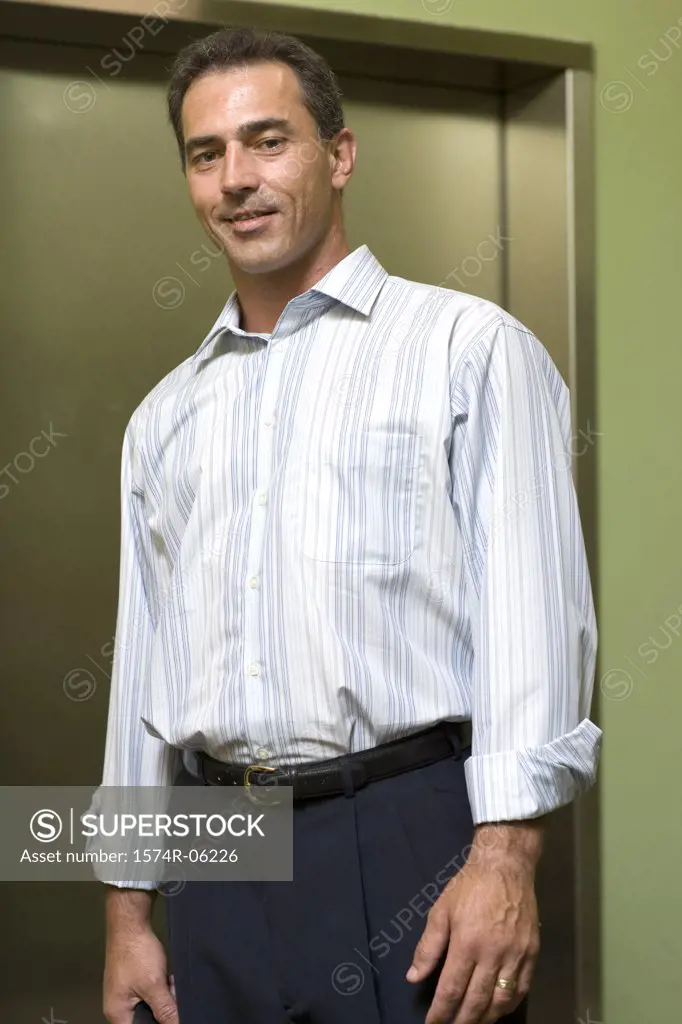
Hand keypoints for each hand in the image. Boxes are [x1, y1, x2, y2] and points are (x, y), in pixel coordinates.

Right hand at [103, 925, 178, 1023]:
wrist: (131, 923)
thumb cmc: (134, 951)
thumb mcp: (154, 984)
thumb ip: (165, 1009)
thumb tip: (175, 1023)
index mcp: (118, 1013)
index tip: (170, 1016)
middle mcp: (119, 1006)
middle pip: (146, 1019)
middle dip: (163, 1010)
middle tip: (172, 996)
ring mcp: (126, 992)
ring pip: (150, 1006)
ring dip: (164, 998)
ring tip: (170, 984)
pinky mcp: (133, 981)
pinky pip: (150, 993)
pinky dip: (161, 988)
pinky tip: (168, 978)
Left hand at [405, 828, 540, 1023]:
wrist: (505, 866)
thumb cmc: (469, 886)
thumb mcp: (441, 911)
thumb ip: (428, 946)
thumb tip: (414, 977)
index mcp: (466, 943)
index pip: (451, 989)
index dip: (441, 1012)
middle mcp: (492, 953)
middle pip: (477, 1001)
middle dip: (463, 1021)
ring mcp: (515, 955)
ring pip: (501, 1000)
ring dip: (486, 1018)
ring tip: (474, 1023)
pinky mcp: (532, 953)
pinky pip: (522, 989)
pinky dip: (510, 1004)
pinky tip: (499, 1009)